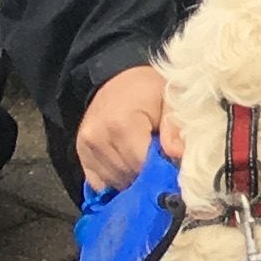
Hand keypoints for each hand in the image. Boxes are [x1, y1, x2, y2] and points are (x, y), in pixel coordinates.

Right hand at [78, 64, 176, 191]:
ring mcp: (86, 146)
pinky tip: (128, 170)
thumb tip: (179, 155)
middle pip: (127, 175)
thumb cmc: (149, 90)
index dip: (160, 170)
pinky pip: (97, 182)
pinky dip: (114, 180)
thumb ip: (174, 128)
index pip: (142, 164)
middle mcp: (98, 137)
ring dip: (132, 179)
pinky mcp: (81, 152)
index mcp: (122, 123)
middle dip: (147, 176)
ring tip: (146, 165)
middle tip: (162, 165)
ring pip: (113, 180)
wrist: (118, 79)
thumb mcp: (169, 99)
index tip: (173, 166)